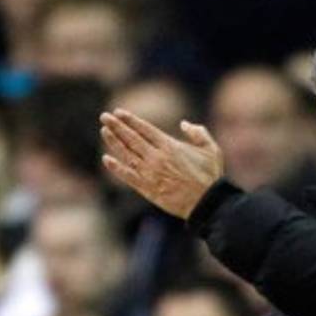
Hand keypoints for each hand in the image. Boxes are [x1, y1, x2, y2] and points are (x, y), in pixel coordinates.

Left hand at [100, 109, 223, 218]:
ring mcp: (150, 173)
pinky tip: (106, 159)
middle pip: (132, 138)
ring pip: (127, 155)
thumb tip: (183, 124)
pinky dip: (116, 168)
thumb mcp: (211, 149)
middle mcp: (156, 157)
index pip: (145, 129)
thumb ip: (198, 133)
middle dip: (117, 126)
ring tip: (104, 131)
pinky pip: (127, 176)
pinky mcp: (147, 189)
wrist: (206, 203)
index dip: (130, 120)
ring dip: (114, 142)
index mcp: (170, 146)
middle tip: (104, 117)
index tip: (118, 112)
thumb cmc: (210, 176)